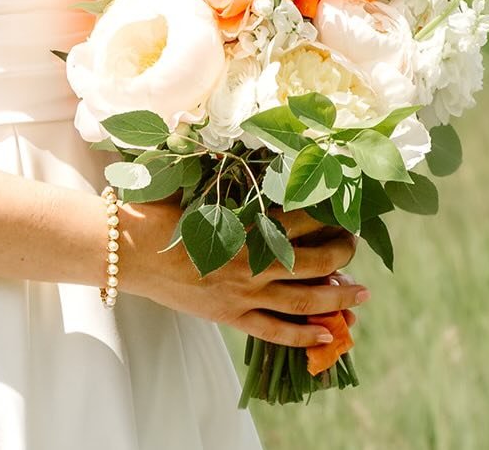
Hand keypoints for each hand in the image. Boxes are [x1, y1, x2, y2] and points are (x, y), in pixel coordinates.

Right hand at [116, 198, 367, 346]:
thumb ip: (226, 177)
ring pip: (300, 301)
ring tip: (361, 295)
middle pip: (309, 262)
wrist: (127, 250)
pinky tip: (327, 334)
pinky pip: (273, 332)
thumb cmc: (158, 211)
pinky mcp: (228, 317)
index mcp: (241, 226)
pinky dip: (302, 335)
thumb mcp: (195, 186)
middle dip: (339, 256)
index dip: (324, 214)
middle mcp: (247, 263)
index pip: (297, 220)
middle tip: (354, 246)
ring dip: (335, 299)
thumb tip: (250, 154)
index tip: (340, 207)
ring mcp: (240, 295)